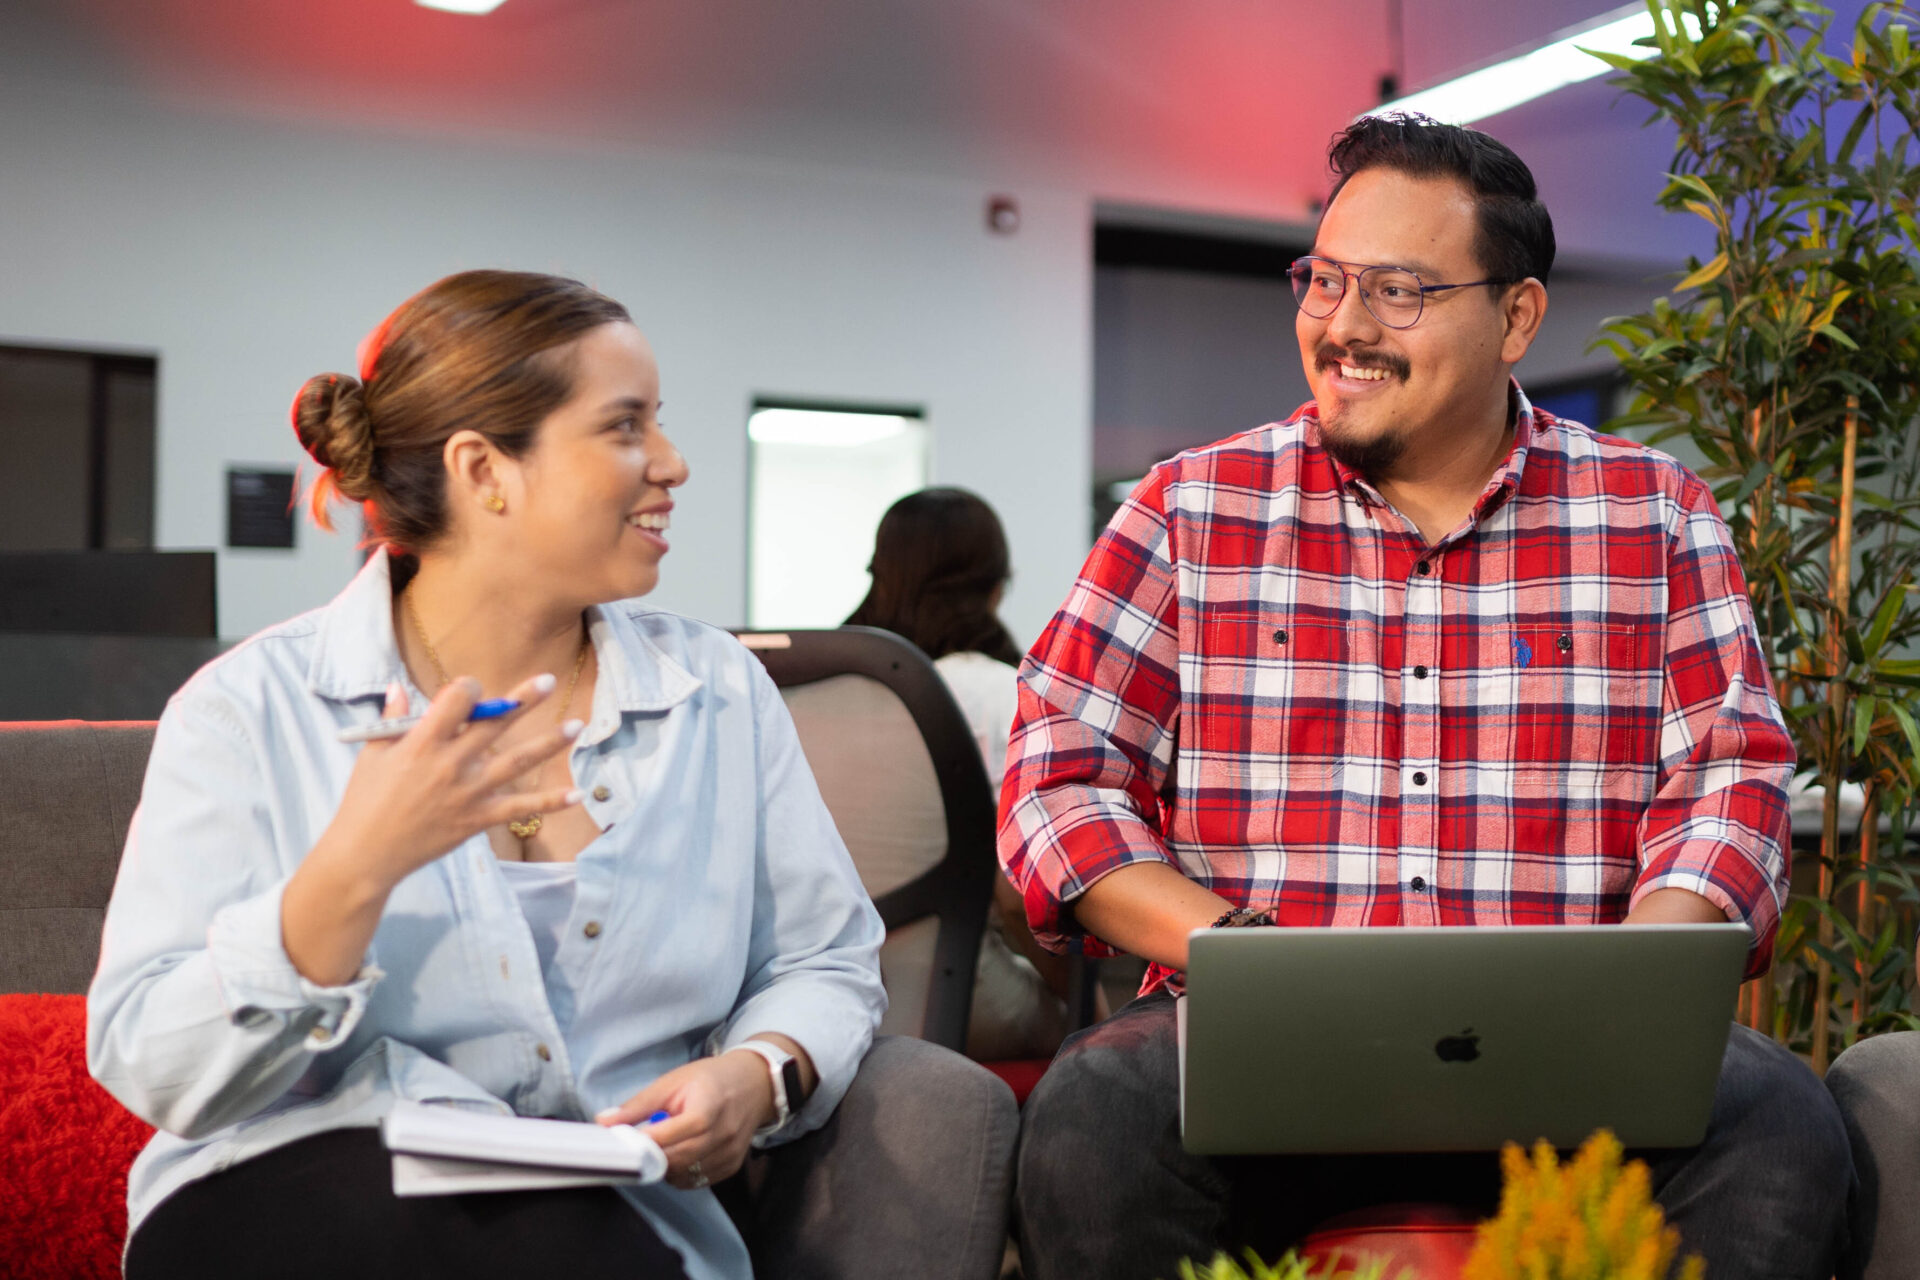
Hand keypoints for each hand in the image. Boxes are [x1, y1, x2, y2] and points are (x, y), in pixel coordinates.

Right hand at [323, 675, 584, 889]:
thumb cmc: (364, 801)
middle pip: (494, 723)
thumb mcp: (373, 755)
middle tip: (548, 680)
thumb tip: (399, 688)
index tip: (470, 688)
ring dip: (549, 742)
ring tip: (577, 726)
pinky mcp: (478, 818)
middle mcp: (450, 763)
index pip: (457, 700)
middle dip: (523, 699)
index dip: (467, 687)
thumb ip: (392, 720)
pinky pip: (520, 808)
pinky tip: (577, 793)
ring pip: (517, 761)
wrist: (366, 855)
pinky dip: (550, 802)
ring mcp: (468, 792)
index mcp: (422, 742)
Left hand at [597, 1051, 775, 1189]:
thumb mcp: (672, 1082)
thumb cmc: (710, 1079)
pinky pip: (698, 1181)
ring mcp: (729, 1153)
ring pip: (684, 1175)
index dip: (644, 1143)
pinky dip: (681, 1174)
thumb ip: (638, 1105)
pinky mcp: (732, 1166)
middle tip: (638, 1148)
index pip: (669, 1136)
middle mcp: (722, 1134)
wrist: (754, 1084)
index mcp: (707, 1107)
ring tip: (660, 1149)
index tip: (624, 1142)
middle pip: (676, 1160)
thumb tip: (603, 1122)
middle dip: (651, 1158)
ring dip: (665, 1168)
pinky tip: (678, 1156)